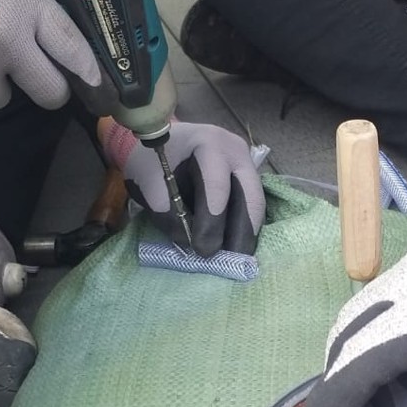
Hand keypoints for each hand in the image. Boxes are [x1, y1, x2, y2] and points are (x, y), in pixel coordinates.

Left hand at [105, 121, 264, 256]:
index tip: (202, 249)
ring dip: (246, 234)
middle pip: (250, 197)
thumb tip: (190, 244)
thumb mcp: (151, 185)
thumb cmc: (151, 162)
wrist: (157, 144)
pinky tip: (234, 247)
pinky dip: (243, 228)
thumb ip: (168, 214)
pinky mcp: (247, 180)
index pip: (216, 186)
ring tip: (235, 260)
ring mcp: (246, 165)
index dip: (211, 221)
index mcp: (209, 144)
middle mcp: (236, 152)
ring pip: (255, 205)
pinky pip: (251, 207)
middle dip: (242, 232)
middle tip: (233, 262)